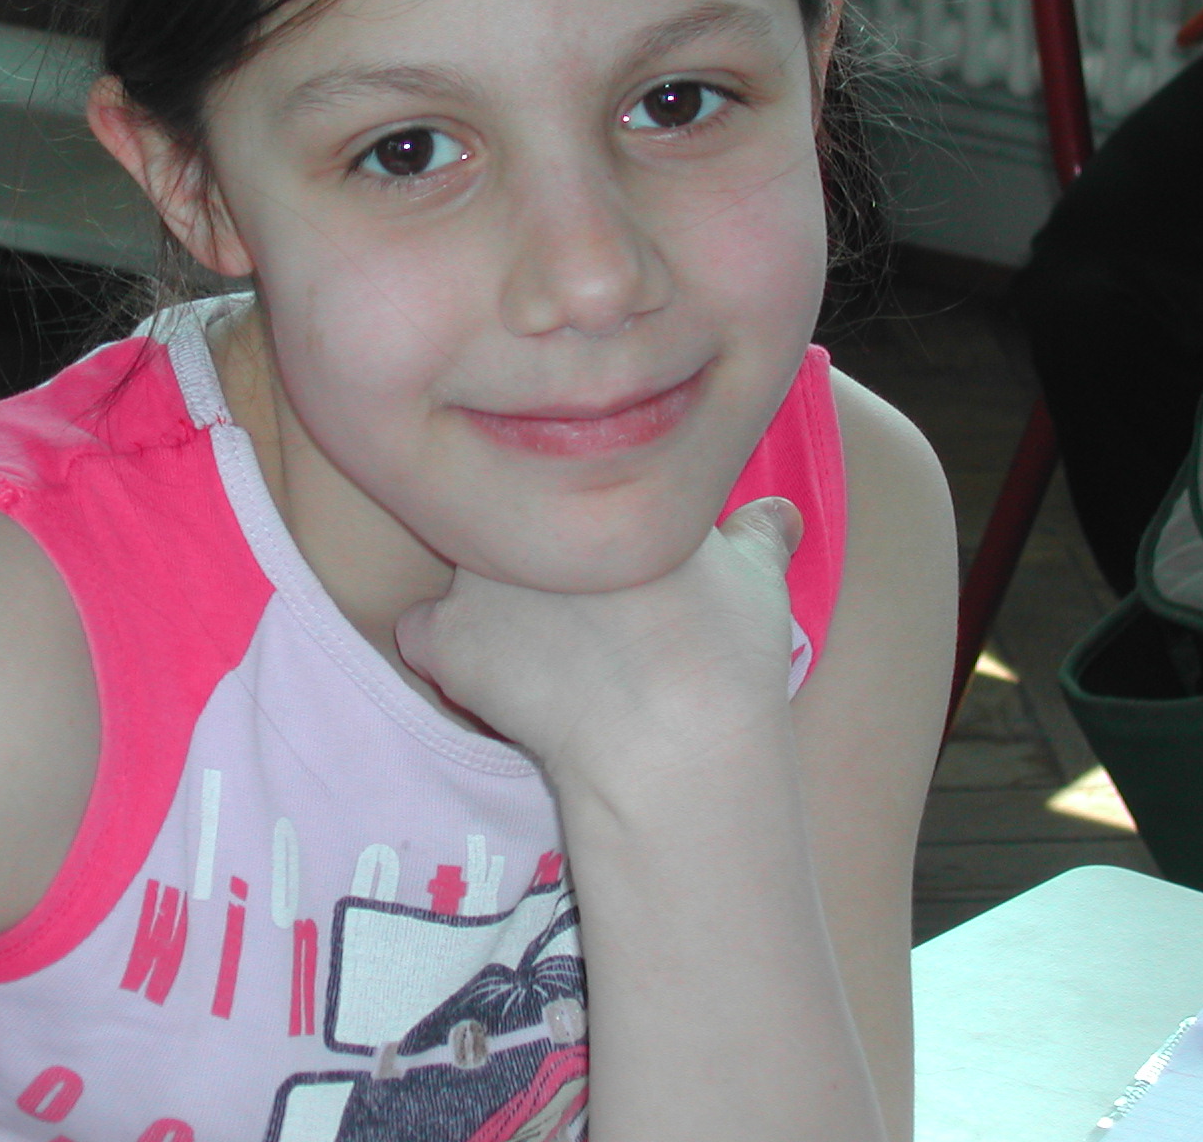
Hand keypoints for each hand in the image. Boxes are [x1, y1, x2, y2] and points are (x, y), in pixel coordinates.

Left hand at [395, 498, 801, 782]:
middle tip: (569, 603)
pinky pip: (421, 631)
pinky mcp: (442, 634)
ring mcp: (470, 565)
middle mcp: (521, 503)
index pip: (560, 463)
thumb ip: (758, 532)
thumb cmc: (723, 651)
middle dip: (522, 543)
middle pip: (500, 507)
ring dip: (482, 592)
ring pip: (455, 564)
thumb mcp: (760, 577)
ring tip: (534, 644)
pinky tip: (488, 679)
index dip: (574, 504)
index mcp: (596, 474)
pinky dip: (444, 651)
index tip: (599, 552)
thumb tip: (781, 512)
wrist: (672, 740)